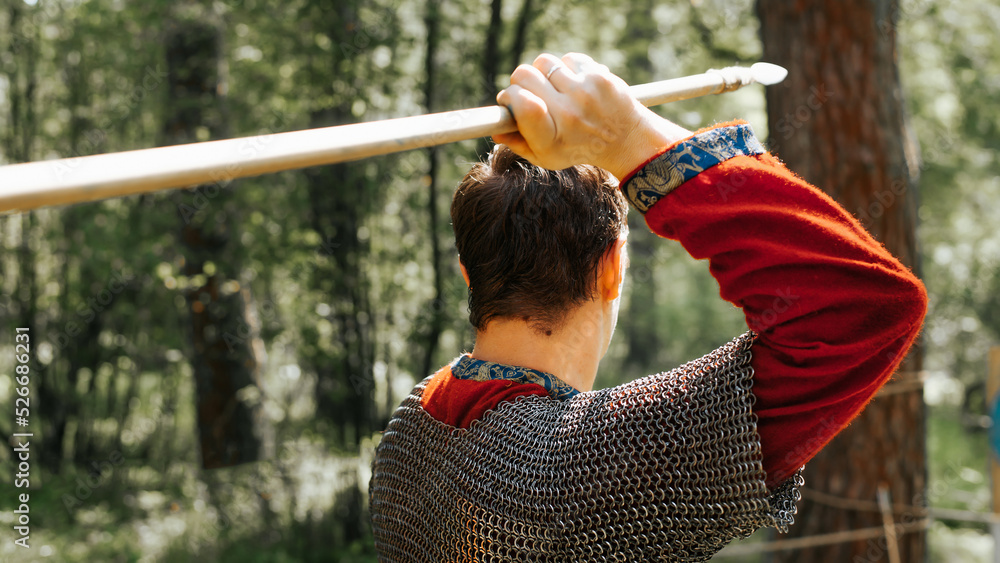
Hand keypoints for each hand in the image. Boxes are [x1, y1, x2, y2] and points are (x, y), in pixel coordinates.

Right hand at [493, 53, 691, 179]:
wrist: (626, 141)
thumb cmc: (578, 148)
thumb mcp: (547, 157)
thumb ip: (518, 143)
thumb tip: (494, 129)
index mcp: (551, 138)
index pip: (522, 105)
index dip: (509, 97)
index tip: (509, 101)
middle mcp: (569, 115)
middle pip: (524, 76)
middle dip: (519, 82)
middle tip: (528, 92)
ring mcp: (585, 92)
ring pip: (543, 62)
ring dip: (542, 72)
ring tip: (552, 87)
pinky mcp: (599, 76)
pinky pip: (567, 59)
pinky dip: (566, 68)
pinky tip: (573, 83)